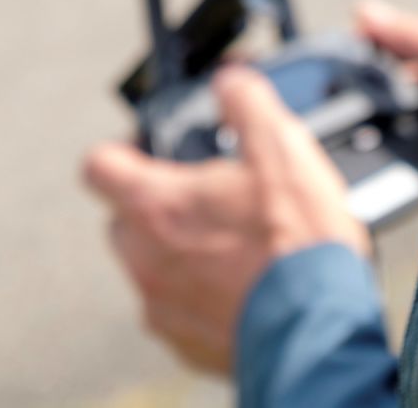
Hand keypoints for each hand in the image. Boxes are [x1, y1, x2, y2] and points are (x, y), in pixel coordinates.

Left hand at [82, 65, 368, 374]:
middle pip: (126, 218)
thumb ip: (247, 102)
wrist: (318, 323)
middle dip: (160, 204)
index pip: (99, 165)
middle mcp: (144, 258)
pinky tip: (248, 282)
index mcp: (156, 205)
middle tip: (212, 196)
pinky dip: (204, 292)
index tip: (151, 151)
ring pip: (153, 264)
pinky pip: (179, 307)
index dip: (123, 151)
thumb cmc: (296, 238)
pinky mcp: (185, 340)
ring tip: (238, 242)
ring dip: (182, 250)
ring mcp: (161, 305)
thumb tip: (230, 78)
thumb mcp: (281, 147)